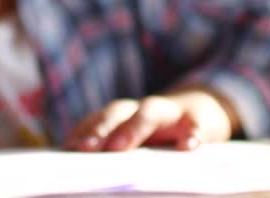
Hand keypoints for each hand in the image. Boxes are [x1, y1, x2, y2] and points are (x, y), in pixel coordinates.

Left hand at [65, 87, 239, 151]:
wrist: (202, 110)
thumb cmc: (159, 133)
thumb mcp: (135, 137)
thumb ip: (110, 147)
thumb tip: (80, 161)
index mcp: (121, 115)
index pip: (97, 119)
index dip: (82, 132)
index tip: (67, 149)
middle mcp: (141, 109)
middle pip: (116, 113)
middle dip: (100, 130)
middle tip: (86, 149)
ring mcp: (170, 113)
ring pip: (149, 113)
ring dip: (133, 128)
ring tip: (120, 148)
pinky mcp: (199, 121)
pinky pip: (196, 126)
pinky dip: (192, 135)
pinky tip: (188, 147)